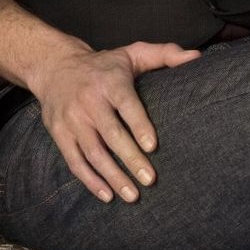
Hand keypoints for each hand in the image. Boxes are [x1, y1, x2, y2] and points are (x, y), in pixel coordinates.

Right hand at [28, 40, 201, 202]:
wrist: (53, 66)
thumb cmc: (103, 65)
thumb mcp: (131, 53)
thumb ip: (164, 54)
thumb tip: (196, 57)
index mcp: (109, 81)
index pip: (125, 104)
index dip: (138, 125)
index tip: (152, 146)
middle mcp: (88, 101)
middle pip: (110, 134)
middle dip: (130, 159)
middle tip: (150, 180)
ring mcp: (71, 119)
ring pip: (93, 152)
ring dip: (112, 176)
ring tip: (133, 195)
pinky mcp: (59, 133)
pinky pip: (75, 161)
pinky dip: (90, 180)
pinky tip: (108, 195)